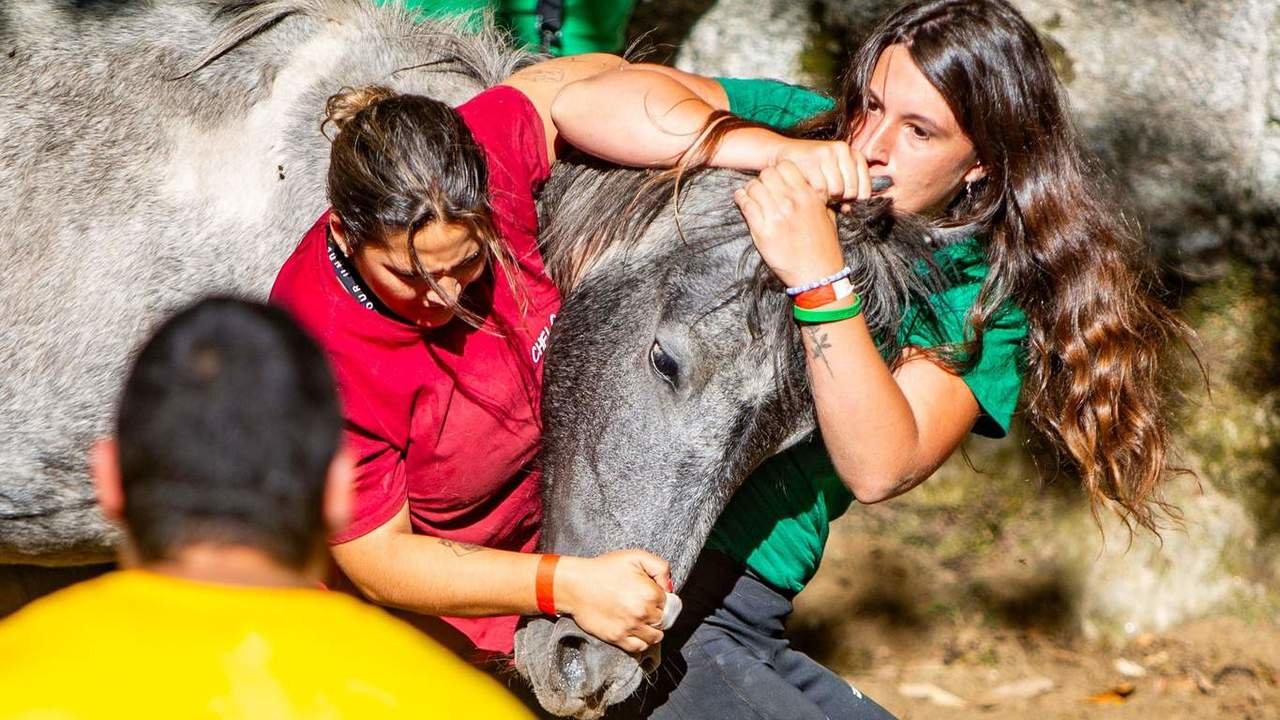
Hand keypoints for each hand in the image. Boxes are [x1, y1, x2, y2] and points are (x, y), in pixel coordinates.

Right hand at [556, 550, 670, 652]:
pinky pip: (639, 647)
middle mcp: (642, 613)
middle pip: (663, 620)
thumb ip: (660, 568)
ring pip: (655, 637)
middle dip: (657, 614)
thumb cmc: (603, 569)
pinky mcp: (617, 638)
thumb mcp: (635, 557)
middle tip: (645, 606)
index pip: (668, 603)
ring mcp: (630, 627)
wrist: (575, 585)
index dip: (660, 598)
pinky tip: (637, 632)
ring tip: (643, 620)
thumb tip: (669, 587)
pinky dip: (642, 642)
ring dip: (653, 630)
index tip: (651, 595)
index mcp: (650, 593)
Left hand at [734, 160, 845, 287]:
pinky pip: (745, 205)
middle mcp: (792, 202)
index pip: (785, 166)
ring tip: (751, 196)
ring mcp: (776, 215)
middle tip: (762, 188)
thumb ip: (816, 198)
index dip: (778, 171)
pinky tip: (742, 201)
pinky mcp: (762, 231)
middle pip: (767, 174)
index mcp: (808, 195)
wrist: (818, 275)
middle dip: (763, 179)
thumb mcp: (827, 216)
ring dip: (750, 190)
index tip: (776, 180)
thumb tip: (808, 186)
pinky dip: (741, 200)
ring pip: (754, 187)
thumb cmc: (824, 247)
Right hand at [771, 139, 870, 201]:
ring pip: (835, 190)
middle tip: (828, 197)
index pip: (865, 188)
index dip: (855, 201)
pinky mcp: (812, 158)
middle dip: (839, 199)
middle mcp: (843, 149)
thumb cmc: (812, 170)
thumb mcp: (835, 176)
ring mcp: (827, 152)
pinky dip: (814, 195)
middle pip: (851, 190)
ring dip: (826, 198)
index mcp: (855, 154)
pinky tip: (809, 190)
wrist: (785, 155)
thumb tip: (849, 210)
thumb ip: (847, 190)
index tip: (844, 203)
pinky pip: (819, 188)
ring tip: (818, 192)